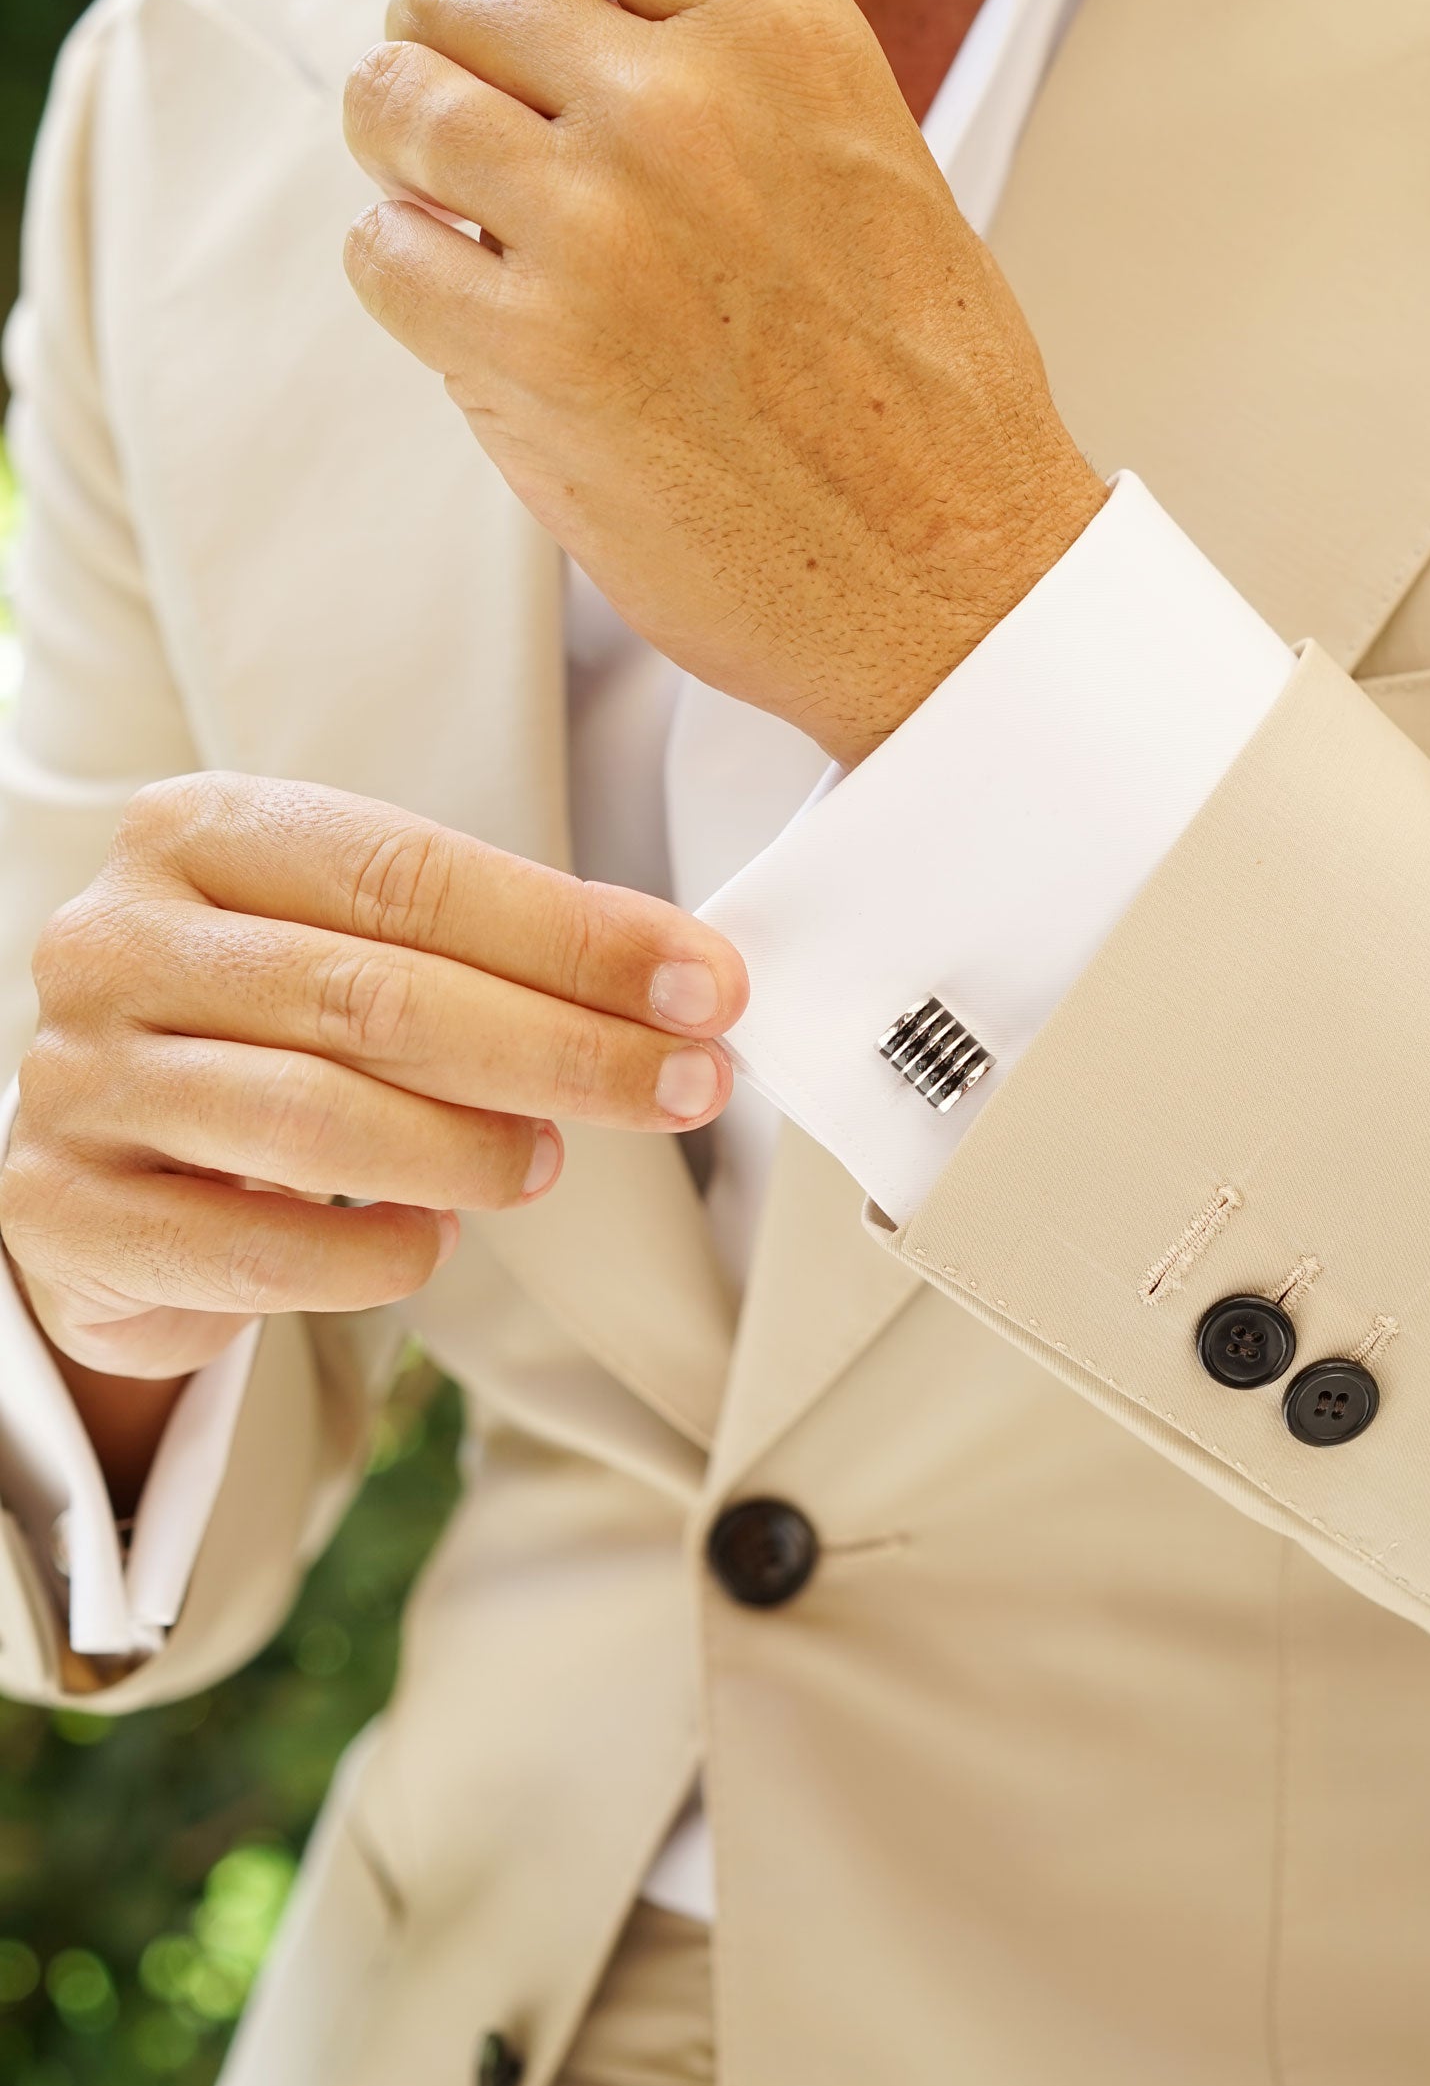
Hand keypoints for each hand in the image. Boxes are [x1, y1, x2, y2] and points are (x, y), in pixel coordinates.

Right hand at [0, 774, 744, 1384]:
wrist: (106, 1175)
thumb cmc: (269, 1041)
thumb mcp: (362, 955)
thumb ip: (498, 952)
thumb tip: (691, 985)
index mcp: (195, 834)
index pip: (407, 874)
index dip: (572, 937)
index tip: (706, 988)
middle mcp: (115, 941)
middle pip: (374, 995)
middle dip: (560, 1048)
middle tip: (683, 1089)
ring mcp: (77, 1078)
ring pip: (313, 1117)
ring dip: (467, 1151)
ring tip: (545, 1166)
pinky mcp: (67, 1215)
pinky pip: (248, 1248)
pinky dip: (369, 1252)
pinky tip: (430, 1244)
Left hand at [340, 0, 1107, 766]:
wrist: (952, 575)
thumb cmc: (916, 384)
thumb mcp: (861, 142)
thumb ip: (725, 46)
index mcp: (779, 25)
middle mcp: (682, 100)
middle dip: (448, 53)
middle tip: (488, 130)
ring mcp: (597, 226)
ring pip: (391, 103)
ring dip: (407, 160)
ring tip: (467, 214)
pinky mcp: (532, 354)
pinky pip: (380, 253)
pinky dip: (410, 278)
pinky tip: (482, 312)